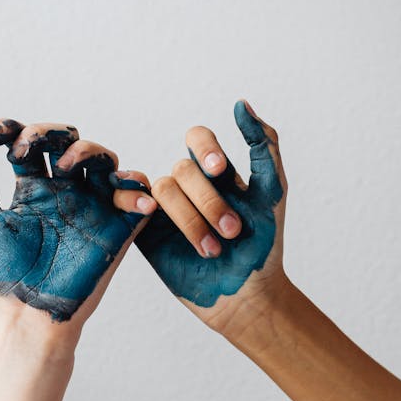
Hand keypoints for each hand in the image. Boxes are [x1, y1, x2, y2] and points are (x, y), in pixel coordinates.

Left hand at [0, 119, 154, 332]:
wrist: (30, 315)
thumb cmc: (7, 277)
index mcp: (34, 191)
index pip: (31, 145)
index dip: (15, 130)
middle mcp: (66, 194)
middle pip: (69, 142)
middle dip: (50, 133)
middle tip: (28, 147)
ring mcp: (93, 208)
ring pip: (103, 160)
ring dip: (87, 150)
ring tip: (65, 165)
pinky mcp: (117, 228)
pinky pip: (137, 196)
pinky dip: (134, 184)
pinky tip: (116, 184)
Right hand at [135, 100, 287, 338]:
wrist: (247, 297)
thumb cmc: (265, 247)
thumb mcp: (273, 192)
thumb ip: (264, 145)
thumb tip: (240, 104)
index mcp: (216, 173)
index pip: (198, 139)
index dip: (204, 148)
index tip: (219, 170)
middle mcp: (188, 187)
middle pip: (182, 169)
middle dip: (208, 200)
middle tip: (232, 232)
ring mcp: (164, 210)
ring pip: (161, 190)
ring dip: (190, 219)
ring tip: (213, 250)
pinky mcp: (145, 234)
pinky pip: (126, 204)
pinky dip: (132, 203)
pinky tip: (152, 218)